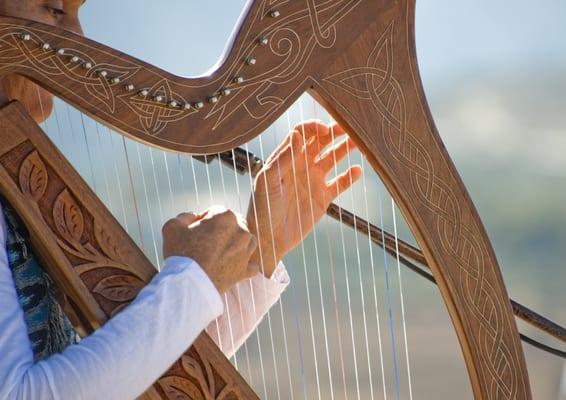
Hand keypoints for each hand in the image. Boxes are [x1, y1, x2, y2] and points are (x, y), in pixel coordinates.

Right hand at [162, 206, 258, 292]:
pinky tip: (232, 267)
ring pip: (246, 242)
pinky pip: (250, 265)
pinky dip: (243, 265)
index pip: (216, 212)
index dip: (203, 220)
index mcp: (226, 217)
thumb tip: (193, 217)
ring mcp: (246, 252)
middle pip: (233, 225)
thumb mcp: (172, 227)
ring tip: (218, 253)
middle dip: (222, 231)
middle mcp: (241, 231)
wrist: (189, 286)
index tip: (195, 230)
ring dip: (235, 244)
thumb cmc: (180, 254)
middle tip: (206, 243)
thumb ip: (184, 216)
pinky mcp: (246, 270)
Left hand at [247, 120, 361, 276]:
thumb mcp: (267, 181)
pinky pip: (341, 182)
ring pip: (334, 158)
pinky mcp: (323, 197)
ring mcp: (313, 180)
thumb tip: (297, 134)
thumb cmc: (262, 208)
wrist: (269, 239)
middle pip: (321, 141)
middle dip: (335, 132)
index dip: (314, 128)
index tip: (326, 130)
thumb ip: (282, 158)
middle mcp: (301, 165)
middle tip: (350, 127)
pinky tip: (358, 170)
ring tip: (359, 142)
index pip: (302, 133)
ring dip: (346, 148)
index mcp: (286, 158)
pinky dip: (350, 176)